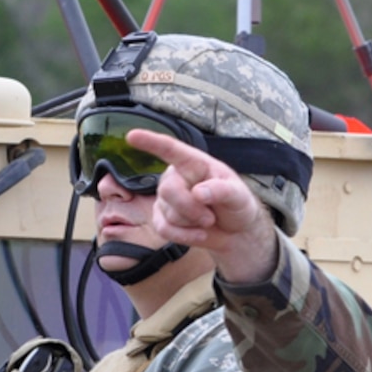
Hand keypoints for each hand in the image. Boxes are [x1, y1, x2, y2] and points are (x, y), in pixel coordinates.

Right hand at [128, 127, 280, 282]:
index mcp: (194, 163)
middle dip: (191, 209)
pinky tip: (199, 234)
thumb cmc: (237, 206)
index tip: (132, 136)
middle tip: (210, 217)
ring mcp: (166, 199)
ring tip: (207, 220)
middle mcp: (176, 177)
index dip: (151, 142)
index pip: (171, 150)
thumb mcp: (240, 196)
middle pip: (169, 191)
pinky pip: (164, 229)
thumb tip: (198, 193)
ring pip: (169, 214)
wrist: (236, 233)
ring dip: (192, 224)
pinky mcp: (162, 219)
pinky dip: (184, 236)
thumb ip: (222, 191)